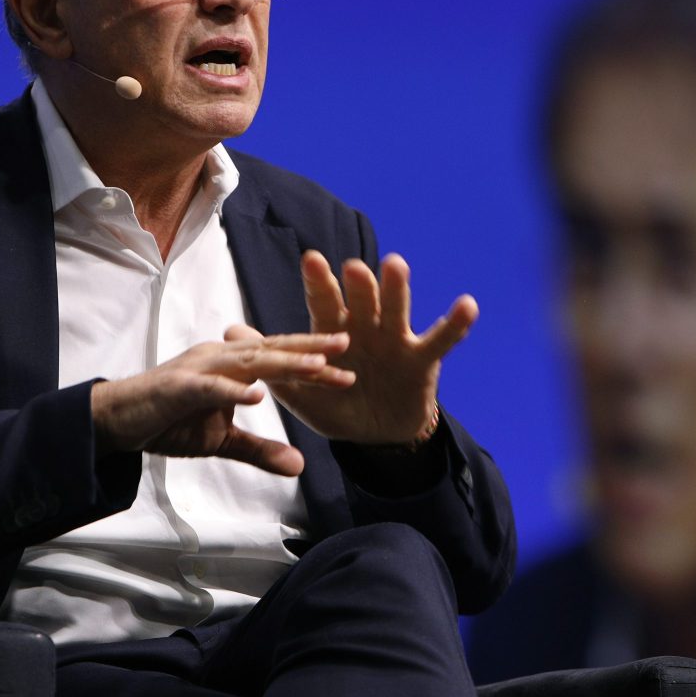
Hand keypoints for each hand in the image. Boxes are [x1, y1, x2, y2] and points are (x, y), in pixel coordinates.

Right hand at [90, 329, 353, 475]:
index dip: (312, 362)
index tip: (348, 368)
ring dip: (282, 363)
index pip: (278, 359)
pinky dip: (233, 391)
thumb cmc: (169, 422)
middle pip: (270, 350)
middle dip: (309, 350)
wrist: (117, 421)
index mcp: (230, 364)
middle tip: (347, 345)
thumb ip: (260, 449)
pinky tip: (257, 395)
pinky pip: (210, 387)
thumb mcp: (222, 441)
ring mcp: (198, 369)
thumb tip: (299, 466)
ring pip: (247, 362)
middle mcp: (218, 357)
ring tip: (316, 367)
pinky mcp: (178, 387)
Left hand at [231, 251, 477, 446]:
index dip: (319, 283)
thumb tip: (228, 329)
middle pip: (361, 300)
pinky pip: (441, 338)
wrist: (376, 436)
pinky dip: (455, 323)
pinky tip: (467, 305)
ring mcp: (396, 339)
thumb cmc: (336, 406)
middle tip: (354, 267)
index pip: (324, 302)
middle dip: (358, 285)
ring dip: (397, 289)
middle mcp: (365, 326)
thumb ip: (269, 361)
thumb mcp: (298, 390)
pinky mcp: (423, 359)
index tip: (311, 259)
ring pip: (397, 309)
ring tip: (396, 265)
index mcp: (334, 331)